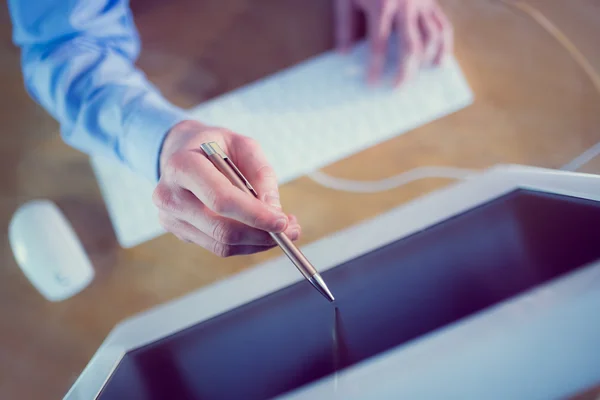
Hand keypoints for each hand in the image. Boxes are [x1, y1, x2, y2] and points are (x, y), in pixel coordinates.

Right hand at [153, 120, 300, 256]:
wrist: (179, 152)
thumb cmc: (215, 146)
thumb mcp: (242, 144)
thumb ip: (261, 173)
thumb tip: (273, 210)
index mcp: (182, 165)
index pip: (221, 199)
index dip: (255, 215)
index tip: (282, 222)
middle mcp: (170, 195)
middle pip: (221, 229)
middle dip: (261, 234)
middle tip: (291, 230)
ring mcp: (171, 218)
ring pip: (221, 244)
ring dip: (257, 243)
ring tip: (282, 230)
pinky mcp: (180, 232)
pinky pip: (218, 246)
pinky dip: (246, 244)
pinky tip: (261, 231)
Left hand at [335, 0, 452, 85]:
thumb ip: (344, 26)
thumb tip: (343, 55)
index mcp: (382, 5)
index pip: (378, 44)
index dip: (374, 67)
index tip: (371, 84)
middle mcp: (405, 6)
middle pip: (409, 46)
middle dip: (403, 71)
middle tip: (395, 88)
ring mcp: (422, 3)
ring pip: (430, 38)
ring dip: (424, 62)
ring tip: (415, 79)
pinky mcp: (432, 2)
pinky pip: (443, 26)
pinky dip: (443, 46)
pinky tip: (439, 62)